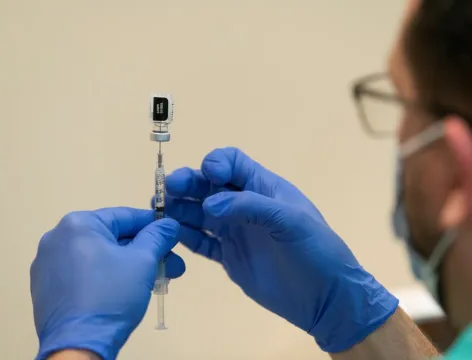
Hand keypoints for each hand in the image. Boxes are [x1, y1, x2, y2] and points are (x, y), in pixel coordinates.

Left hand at [31, 207, 184, 359]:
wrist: (78, 346)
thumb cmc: (112, 294)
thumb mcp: (143, 261)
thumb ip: (158, 236)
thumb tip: (169, 224)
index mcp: (78, 224)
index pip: (126, 216)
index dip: (154, 225)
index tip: (173, 235)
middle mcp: (57, 238)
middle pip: (114, 238)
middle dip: (146, 252)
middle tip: (172, 266)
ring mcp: (48, 264)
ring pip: (100, 257)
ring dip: (130, 266)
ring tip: (156, 281)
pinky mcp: (47, 288)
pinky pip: (85, 273)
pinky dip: (107, 277)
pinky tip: (128, 290)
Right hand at [161, 147, 397, 352]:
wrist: (324, 298)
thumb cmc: (315, 251)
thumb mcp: (291, 220)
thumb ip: (250, 206)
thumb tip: (209, 204)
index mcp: (263, 187)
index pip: (232, 161)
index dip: (217, 162)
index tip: (211, 175)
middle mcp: (244, 205)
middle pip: (208, 186)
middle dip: (187, 183)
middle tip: (168, 190)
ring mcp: (234, 231)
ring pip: (199, 213)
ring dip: (179, 209)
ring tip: (159, 211)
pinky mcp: (228, 256)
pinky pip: (201, 242)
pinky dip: (185, 237)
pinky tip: (171, 235)